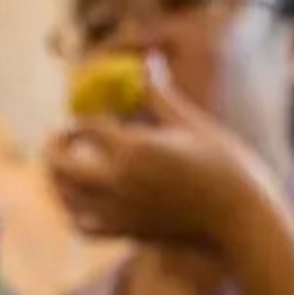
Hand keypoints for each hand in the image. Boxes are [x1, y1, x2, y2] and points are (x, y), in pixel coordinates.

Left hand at [47, 53, 280, 251]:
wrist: (240, 219)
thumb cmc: (225, 165)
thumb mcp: (192, 123)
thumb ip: (160, 95)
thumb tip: (149, 61)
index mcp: (135, 148)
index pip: (88, 129)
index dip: (80, 123)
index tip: (80, 121)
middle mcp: (119, 181)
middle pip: (64, 165)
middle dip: (54, 150)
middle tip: (53, 141)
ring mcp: (119, 211)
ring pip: (67, 197)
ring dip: (56, 181)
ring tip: (58, 170)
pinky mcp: (126, 233)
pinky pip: (83, 226)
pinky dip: (73, 213)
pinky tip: (76, 203)